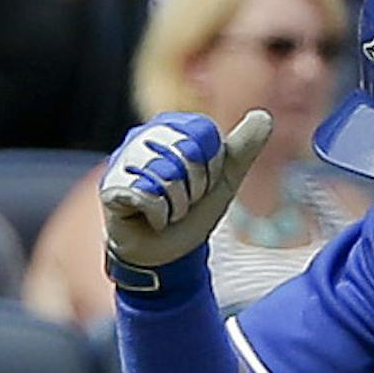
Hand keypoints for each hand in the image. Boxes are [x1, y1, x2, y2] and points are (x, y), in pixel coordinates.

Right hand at [102, 110, 273, 277]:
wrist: (166, 256)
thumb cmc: (191, 214)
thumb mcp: (223, 181)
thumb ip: (242, 149)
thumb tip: (262, 116)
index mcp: (173, 128)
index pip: (205, 135)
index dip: (211, 167)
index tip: (202, 185)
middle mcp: (145, 136)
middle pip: (187, 153)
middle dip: (194, 188)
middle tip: (183, 201)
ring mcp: (124, 160)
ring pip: (166, 175)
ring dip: (176, 206)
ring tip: (167, 211)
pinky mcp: (111, 186)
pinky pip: (147, 195)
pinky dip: (158, 216)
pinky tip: (150, 219)